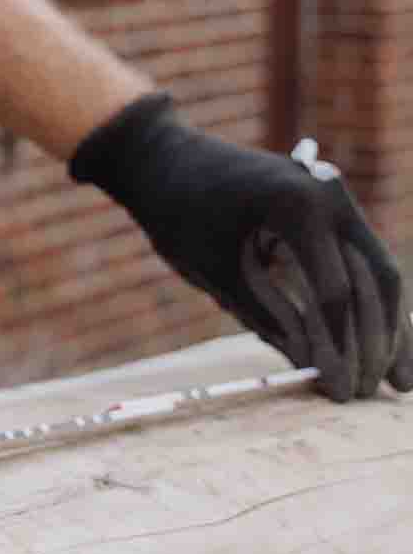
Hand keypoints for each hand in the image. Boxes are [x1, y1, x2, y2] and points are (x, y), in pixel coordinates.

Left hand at [71, 93, 412, 400]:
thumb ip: (265, 317)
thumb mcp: (215, 271)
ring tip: (399, 383)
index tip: (341, 390)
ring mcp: (337, 201)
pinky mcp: (332, 213)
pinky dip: (371, 302)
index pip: (335, 290)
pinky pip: (362, 262)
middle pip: (376, 280)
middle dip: (380, 341)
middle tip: (375, 394)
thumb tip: (312, 368)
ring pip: (379, 272)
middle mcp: (331, 197)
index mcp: (299, 207)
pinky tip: (384, 344)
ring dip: (390, 327)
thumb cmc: (178, 213)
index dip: (340, 346)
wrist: (164, 159)